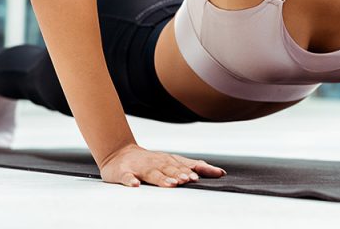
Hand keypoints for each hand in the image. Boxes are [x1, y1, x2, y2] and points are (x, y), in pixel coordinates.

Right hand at [99, 143, 226, 187]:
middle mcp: (155, 162)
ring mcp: (139, 167)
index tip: (200, 176)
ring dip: (161, 178)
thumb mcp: (173, 162)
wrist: (119, 154)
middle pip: (168, 168)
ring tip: (170, 184)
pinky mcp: (123, 173)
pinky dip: (130, 181)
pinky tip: (135, 185)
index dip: (191, 170)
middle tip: (188, 180)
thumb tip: (220, 172)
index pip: (183, 165)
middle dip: (179, 174)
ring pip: (151, 172)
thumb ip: (194, 166)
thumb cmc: (150, 161)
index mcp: (167, 160)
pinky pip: (126, 177)